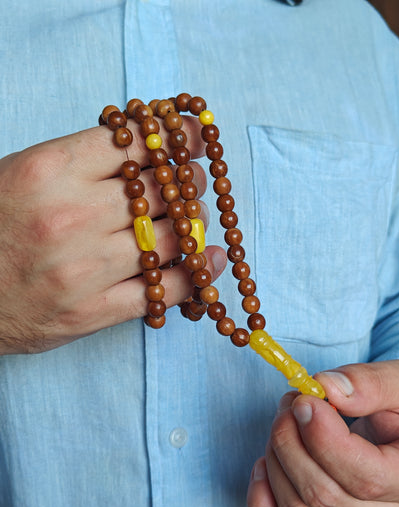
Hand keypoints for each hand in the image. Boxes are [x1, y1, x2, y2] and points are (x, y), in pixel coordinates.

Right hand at [0, 116, 225, 353]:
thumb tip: (146, 150)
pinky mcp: (91, 312)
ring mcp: (84, 268)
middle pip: (162, 190)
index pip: (137, 143)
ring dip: (195, 227)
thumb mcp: (25, 175)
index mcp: (51, 170)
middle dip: (188, 184)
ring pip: (172, 239)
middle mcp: (71, 216)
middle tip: (193, 185)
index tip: (195, 138)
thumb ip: (82, 162)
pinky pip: (162, 292)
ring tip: (195, 222)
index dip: (176, 139)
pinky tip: (208, 263)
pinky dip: (195, 277)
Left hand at [247, 360, 398, 506]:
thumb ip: (371, 383)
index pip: (364, 478)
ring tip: (285, 419)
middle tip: (291, 402)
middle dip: (290, 440)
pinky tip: (265, 464)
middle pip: (323, 495)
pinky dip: (263, 501)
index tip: (304, 401)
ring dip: (276, 458)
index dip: (322, 439)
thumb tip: (327, 387)